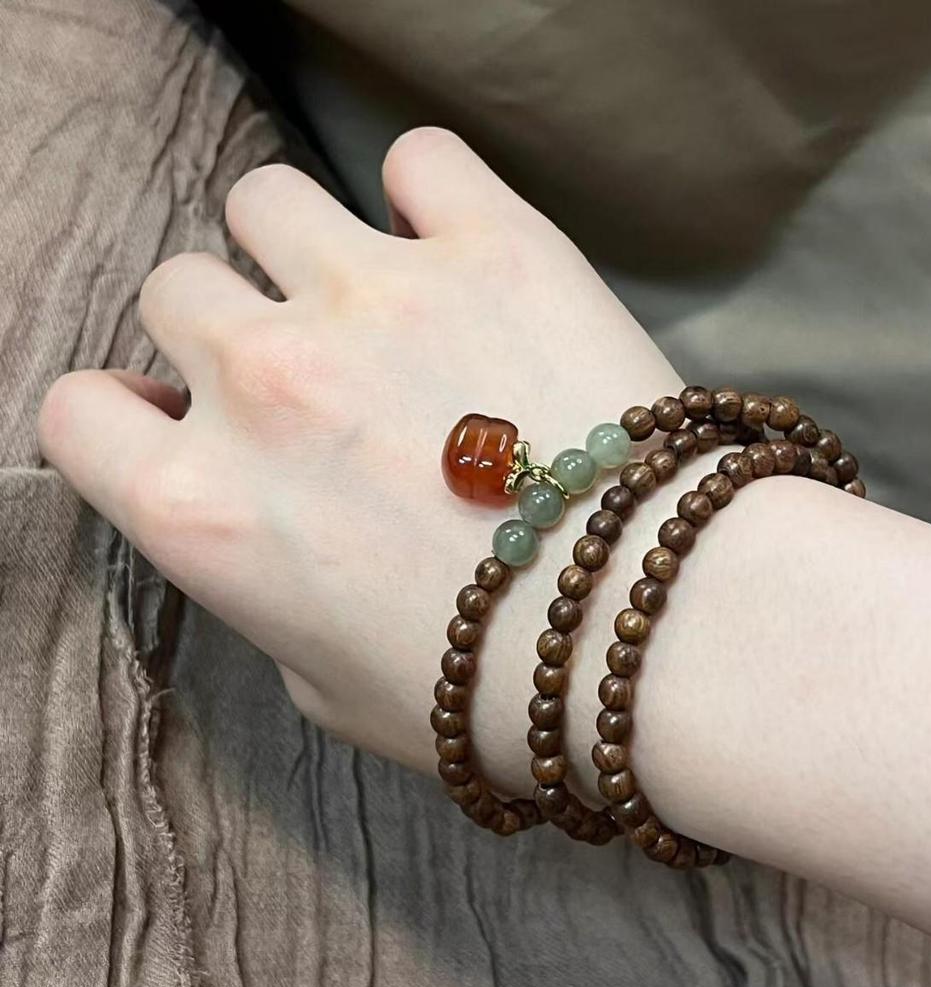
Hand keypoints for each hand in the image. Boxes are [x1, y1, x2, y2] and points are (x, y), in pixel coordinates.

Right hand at [37, 128, 683, 764]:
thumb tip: (268, 529)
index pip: (80, 414)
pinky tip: (461, 251)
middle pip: (178, 290)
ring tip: (377, 301)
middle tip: (312, 377)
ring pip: (267, 200)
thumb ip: (266, 594)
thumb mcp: (328, 687)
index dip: (128, 418)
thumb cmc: (496, 698)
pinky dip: (429, 197)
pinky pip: (419, 159)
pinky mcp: (493, 247)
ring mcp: (376, 300)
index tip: (184, 424)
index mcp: (206, 510)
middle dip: (228, 330)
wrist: (665, 641)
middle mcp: (267, 386)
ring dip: (302, 247)